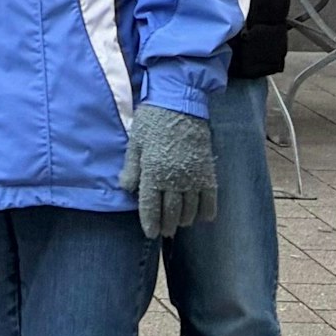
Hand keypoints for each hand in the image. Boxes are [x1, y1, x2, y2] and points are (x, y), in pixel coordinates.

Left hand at [119, 104, 217, 238]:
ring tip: (180, 225)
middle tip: (165, 233)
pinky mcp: (208, 171)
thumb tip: (126, 188)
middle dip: (167, 225)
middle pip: (171, 211)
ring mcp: (193, 176)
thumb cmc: (153, 120)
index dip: (150, 222)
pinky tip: (203, 218)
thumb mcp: (135, 142)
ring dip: (185, 220)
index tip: (151, 233)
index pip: (151, 206)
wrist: (181, 103)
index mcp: (153, 172)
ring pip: (190, 208)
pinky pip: (210, 198)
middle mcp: (174, 179)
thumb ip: (131, 168)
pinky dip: (207, 211)